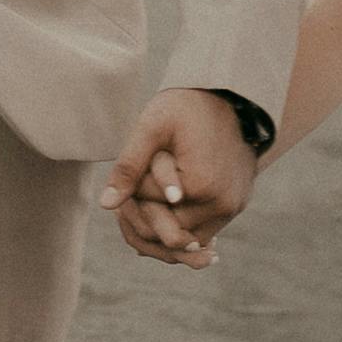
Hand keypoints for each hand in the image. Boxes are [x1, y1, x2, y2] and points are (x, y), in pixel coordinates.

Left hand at [102, 87, 259, 269]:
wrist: (235, 100)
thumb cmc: (189, 108)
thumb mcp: (153, 127)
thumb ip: (129, 166)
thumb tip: (106, 204)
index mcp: (200, 186)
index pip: (148, 203)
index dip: (134, 185)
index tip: (140, 162)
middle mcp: (220, 205)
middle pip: (164, 231)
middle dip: (145, 210)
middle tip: (138, 184)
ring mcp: (230, 210)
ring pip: (181, 241)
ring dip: (161, 223)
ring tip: (149, 194)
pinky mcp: (234, 209)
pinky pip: (199, 234)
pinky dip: (179, 225)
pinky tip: (166, 203)